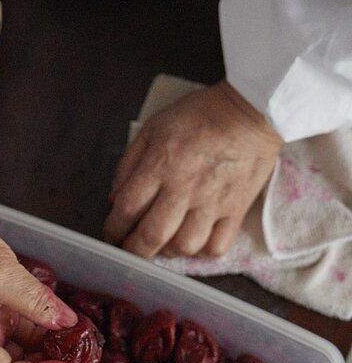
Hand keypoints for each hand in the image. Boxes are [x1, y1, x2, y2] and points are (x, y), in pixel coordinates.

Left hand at [104, 81, 282, 258]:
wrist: (251, 110)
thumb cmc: (200, 116)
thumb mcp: (153, 128)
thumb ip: (129, 164)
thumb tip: (114, 200)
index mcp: (160, 165)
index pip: (127, 209)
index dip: (113, 229)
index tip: (112, 234)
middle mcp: (185, 187)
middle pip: (152, 236)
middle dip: (135, 250)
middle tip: (131, 249)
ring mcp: (213, 201)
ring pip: (184, 246)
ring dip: (168, 251)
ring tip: (164, 242)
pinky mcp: (236, 209)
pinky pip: (217, 246)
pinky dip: (202, 251)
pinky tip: (194, 240)